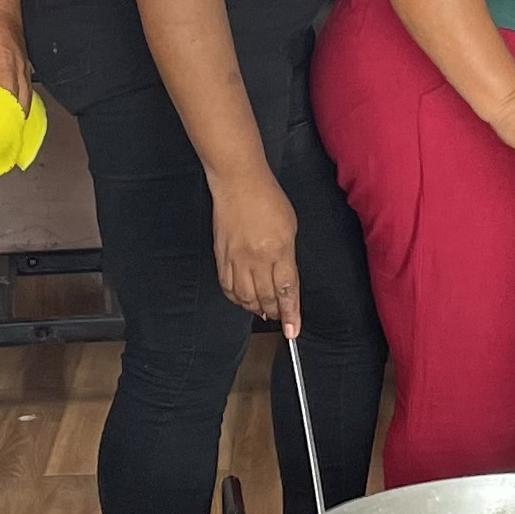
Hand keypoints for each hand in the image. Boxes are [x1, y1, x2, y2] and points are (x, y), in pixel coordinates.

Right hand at [213, 165, 303, 328]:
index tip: (293, 330)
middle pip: (266, 298)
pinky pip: (227, 286)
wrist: (237, 183)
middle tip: (280, 320)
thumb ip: (288, 256)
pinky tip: (242, 300)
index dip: (291, 314)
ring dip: (255, 309)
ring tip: (263, 312)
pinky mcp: (221, 256)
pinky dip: (236, 298)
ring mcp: (236, 259)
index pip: (287, 290)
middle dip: (275, 314)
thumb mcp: (290, 227)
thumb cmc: (268, 200)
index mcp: (279, 250)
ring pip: (245, 297)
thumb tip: (286, 281)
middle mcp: (257, 258)